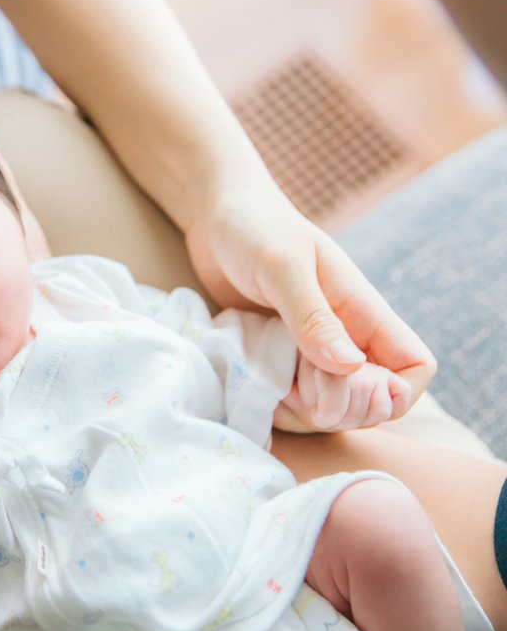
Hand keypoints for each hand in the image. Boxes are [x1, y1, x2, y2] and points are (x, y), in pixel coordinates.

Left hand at [185, 189, 434, 428]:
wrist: (216, 217)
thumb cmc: (255, 228)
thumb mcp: (282, 267)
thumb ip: (313, 316)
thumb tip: (350, 367)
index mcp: (362, 312)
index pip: (413, 369)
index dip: (393, 394)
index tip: (347, 390)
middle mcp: (345, 338)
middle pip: (371, 402)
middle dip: (340, 411)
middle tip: (294, 389)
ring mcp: (311, 352)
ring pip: (329, 408)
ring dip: (303, 413)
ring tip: (267, 387)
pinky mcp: (279, 359)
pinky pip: (290, 401)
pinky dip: (276, 406)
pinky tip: (250, 385)